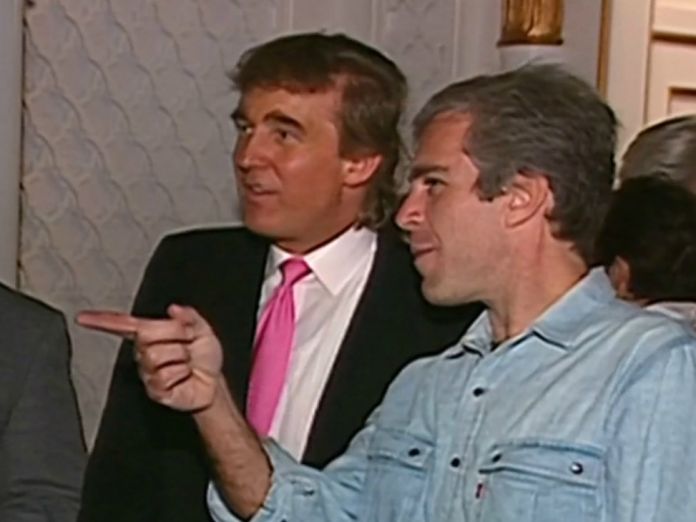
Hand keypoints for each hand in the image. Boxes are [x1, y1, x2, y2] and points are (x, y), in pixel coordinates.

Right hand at [77, 304, 222, 411]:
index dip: (103, 321)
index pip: (124, 325)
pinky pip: (163, 377)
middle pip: (145, 335)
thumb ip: (189, 316)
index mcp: (152, 333)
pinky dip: (181, 374)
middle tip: (187, 344)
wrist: (212, 384)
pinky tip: (183, 377)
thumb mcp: (202, 330)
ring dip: (180, 358)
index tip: (82, 318)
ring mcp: (147, 371)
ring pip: (155, 356)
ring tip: (186, 363)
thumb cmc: (203, 357)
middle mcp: (144, 351)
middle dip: (174, 336)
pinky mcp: (154, 390)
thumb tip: (173, 309)